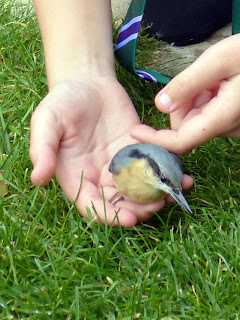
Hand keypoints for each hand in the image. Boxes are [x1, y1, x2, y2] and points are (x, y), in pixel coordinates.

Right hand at [30, 78, 192, 225]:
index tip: (129, 218)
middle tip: (158, 203)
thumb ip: (43, 149)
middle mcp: (99, 176)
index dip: (110, 216)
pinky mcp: (138, 152)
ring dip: (158, 195)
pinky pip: (153, 168)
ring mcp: (121, 166)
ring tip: (175, 191)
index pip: (92, 206)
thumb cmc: (63, 101)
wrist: (88, 82)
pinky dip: (167, 174)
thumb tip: (37, 179)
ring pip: (140, 190)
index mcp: (76, 176)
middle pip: (120, 204)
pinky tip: (182, 175)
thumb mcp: (47, 121)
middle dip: (140, 209)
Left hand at [131, 34, 239, 153]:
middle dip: (182, 104)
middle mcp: (227, 129)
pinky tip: (218, 84)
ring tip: (213, 79)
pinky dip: (204, 99)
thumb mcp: (219, 60)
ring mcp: (231, 127)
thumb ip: (188, 84)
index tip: (134, 132)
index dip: (155, 140)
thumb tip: (160, 106)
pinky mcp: (232, 121)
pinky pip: (207, 114)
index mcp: (222, 117)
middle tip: (200, 79)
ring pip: (195, 119)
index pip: (181, 141)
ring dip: (194, 99)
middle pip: (185, 126)